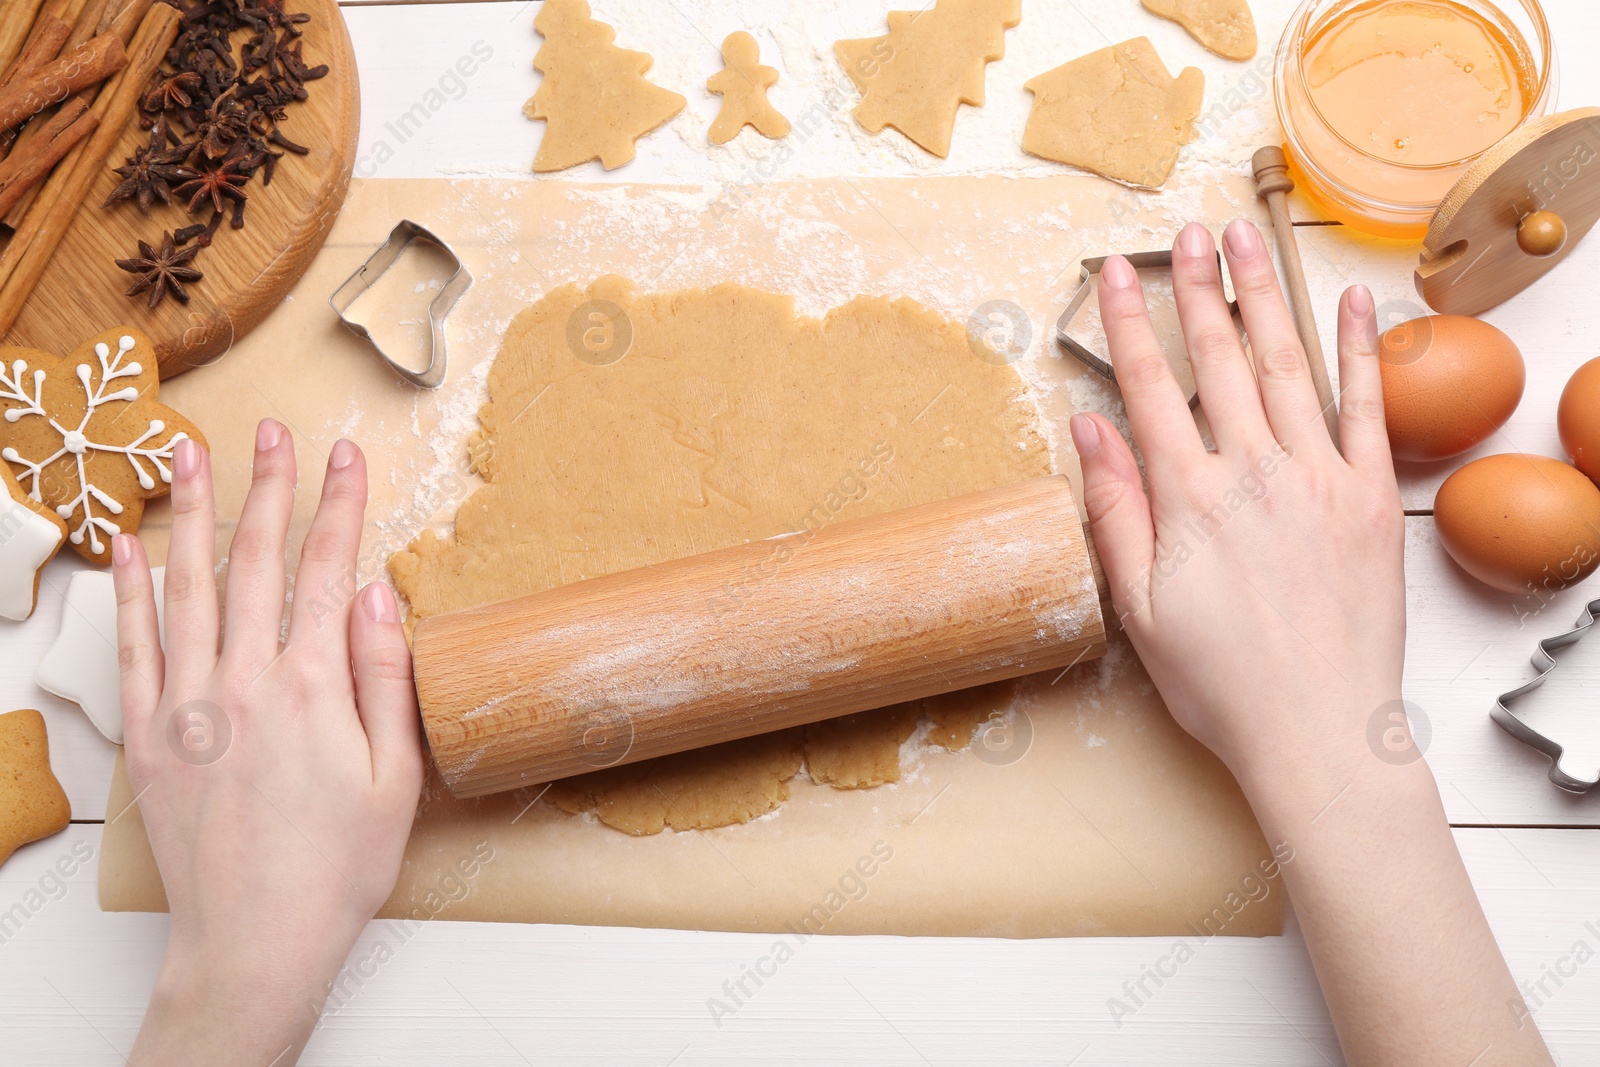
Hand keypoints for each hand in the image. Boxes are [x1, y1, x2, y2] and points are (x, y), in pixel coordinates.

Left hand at [114, 420, 423, 1065]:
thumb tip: (379, 594)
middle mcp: (245, 680)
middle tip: (272, 429)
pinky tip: (129, 545)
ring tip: (189, 451)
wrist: (255, 938)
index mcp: (315, 686)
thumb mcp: (394, 773)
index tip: (349, 455)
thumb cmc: (337, 865)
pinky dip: (130, 590)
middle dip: (269, 486)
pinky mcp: (148, 735)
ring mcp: (189, 704)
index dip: (343, 506)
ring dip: (192, 512)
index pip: (332, 571)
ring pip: (190, 586)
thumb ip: (384, 675)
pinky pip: (133, 645)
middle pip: (260, 560)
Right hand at [1073, 220, 1404, 791]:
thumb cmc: (1219, 681)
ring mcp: (1317, 477)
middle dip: (1196, 288)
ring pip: (1285, 365)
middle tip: (1186, 232)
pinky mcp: (1369, 498)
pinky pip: (1366, 407)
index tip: (1111, 272)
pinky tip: (1349, 300)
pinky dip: (1360, 349)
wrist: (1317, 731)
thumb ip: (1114, 509)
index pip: (1149, 387)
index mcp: (1187, 497)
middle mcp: (1252, 470)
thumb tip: (1087, 429)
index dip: (1126, 322)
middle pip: (1217, 359)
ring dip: (1263, 296)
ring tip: (1246, 240)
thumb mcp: (1138, 605)